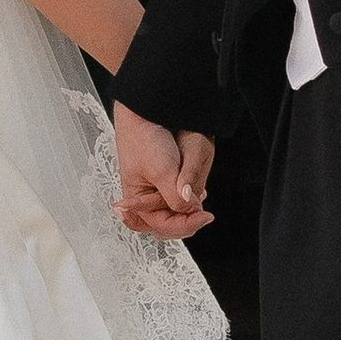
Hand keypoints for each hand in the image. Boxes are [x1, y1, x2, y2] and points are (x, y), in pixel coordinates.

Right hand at [114, 103, 215, 238]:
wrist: (144, 113)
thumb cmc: (144, 139)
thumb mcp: (163, 171)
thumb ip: (176, 197)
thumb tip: (191, 210)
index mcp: (135, 200)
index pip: (162, 225)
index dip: (185, 225)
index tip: (204, 216)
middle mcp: (143, 199)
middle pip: (165, 225)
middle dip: (184, 222)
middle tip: (203, 215)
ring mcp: (152, 190)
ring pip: (172, 213)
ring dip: (187, 211)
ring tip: (200, 203)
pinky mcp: (161, 180)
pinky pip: (174, 198)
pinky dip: (187, 199)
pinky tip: (197, 193)